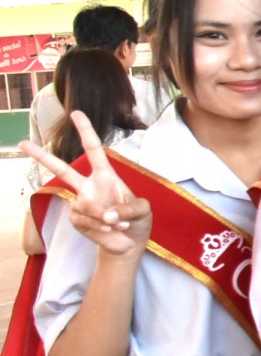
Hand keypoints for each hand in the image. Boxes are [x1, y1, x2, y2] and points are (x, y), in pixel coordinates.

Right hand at [19, 111, 150, 257]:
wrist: (130, 242)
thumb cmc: (138, 220)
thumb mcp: (144, 209)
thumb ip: (129, 208)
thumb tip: (107, 215)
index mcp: (105, 175)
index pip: (94, 150)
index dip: (86, 131)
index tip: (76, 113)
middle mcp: (88, 186)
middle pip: (61, 169)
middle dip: (41, 156)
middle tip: (22, 142)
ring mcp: (80, 202)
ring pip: (87, 205)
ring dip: (108, 218)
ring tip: (120, 224)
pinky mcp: (76, 218)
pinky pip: (87, 221)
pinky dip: (102, 228)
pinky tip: (109, 230)